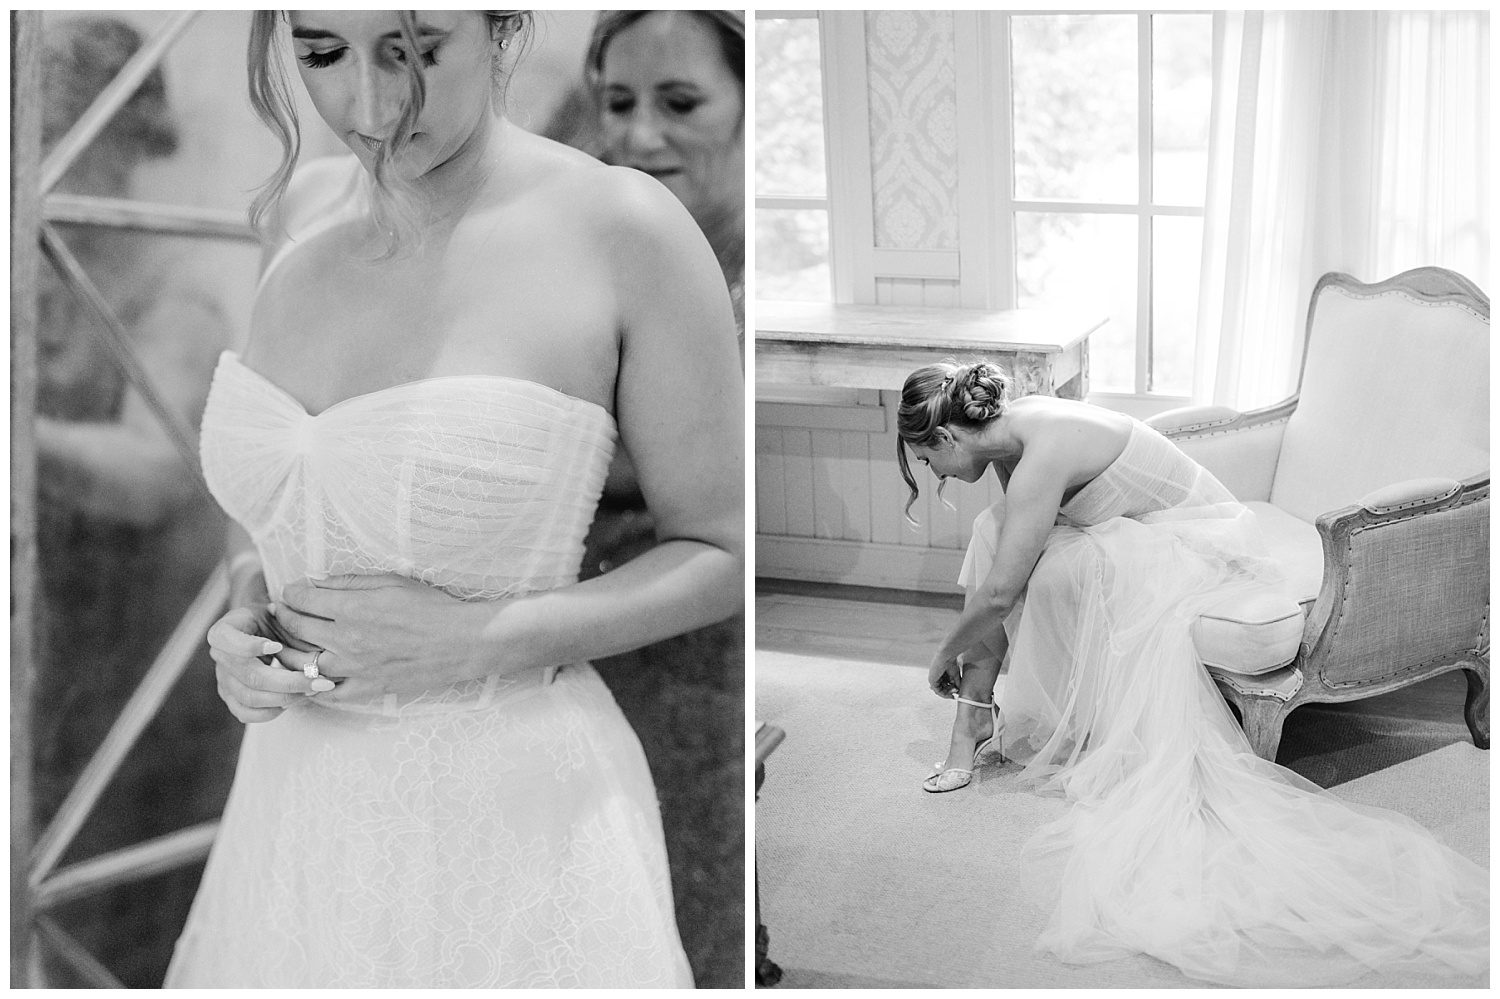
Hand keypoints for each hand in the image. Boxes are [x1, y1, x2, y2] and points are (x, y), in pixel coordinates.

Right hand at [207, 603, 323, 722]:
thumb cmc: (275, 618)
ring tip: (314, 690)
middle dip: (289, 682)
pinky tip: (295, 700)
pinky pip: (246, 713)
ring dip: (287, 697)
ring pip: (251, 698)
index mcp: (223, 631)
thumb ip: (292, 629)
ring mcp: (223, 679)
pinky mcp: (230, 697)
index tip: (277, 646)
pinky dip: (272, 711)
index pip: (225, 640)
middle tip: (320, 680)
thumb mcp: (282, 614)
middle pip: (251, 676)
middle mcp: (219, 657)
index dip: (249, 646)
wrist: (262, 629)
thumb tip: (316, 656)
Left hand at [268, 574, 522, 702]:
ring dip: (288, 649)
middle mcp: (346, 640)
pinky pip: (326, 693)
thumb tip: (316, 580)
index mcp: (351, 609)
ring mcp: (353, 668)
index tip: (290, 591)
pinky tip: (307, 675)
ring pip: (302, 662)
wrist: (460, 642)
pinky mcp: (365, 688)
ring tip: (287, 641)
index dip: (291, 592)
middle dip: (283, 616)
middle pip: (296, 628)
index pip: (302, 599)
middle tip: (281, 611)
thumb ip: (350, 581)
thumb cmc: (430, 607)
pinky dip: (310, 685)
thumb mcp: (391, 582)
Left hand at [928, 651, 960, 697]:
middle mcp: (936, 677)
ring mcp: (933, 679)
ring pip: (939, 691)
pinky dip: (944, 694)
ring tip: (954, 692)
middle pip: (942, 689)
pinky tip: (951, 694)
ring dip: (948, 694)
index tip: (955, 694)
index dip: (950, 691)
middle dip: (949, 693)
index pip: (944, 686)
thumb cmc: (951, 662)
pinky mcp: (931, 680)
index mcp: (940, 675)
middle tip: (955, 694)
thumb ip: (956, 683)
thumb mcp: (955, 675)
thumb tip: (958, 692)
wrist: (947, 656)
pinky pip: (937, 691)